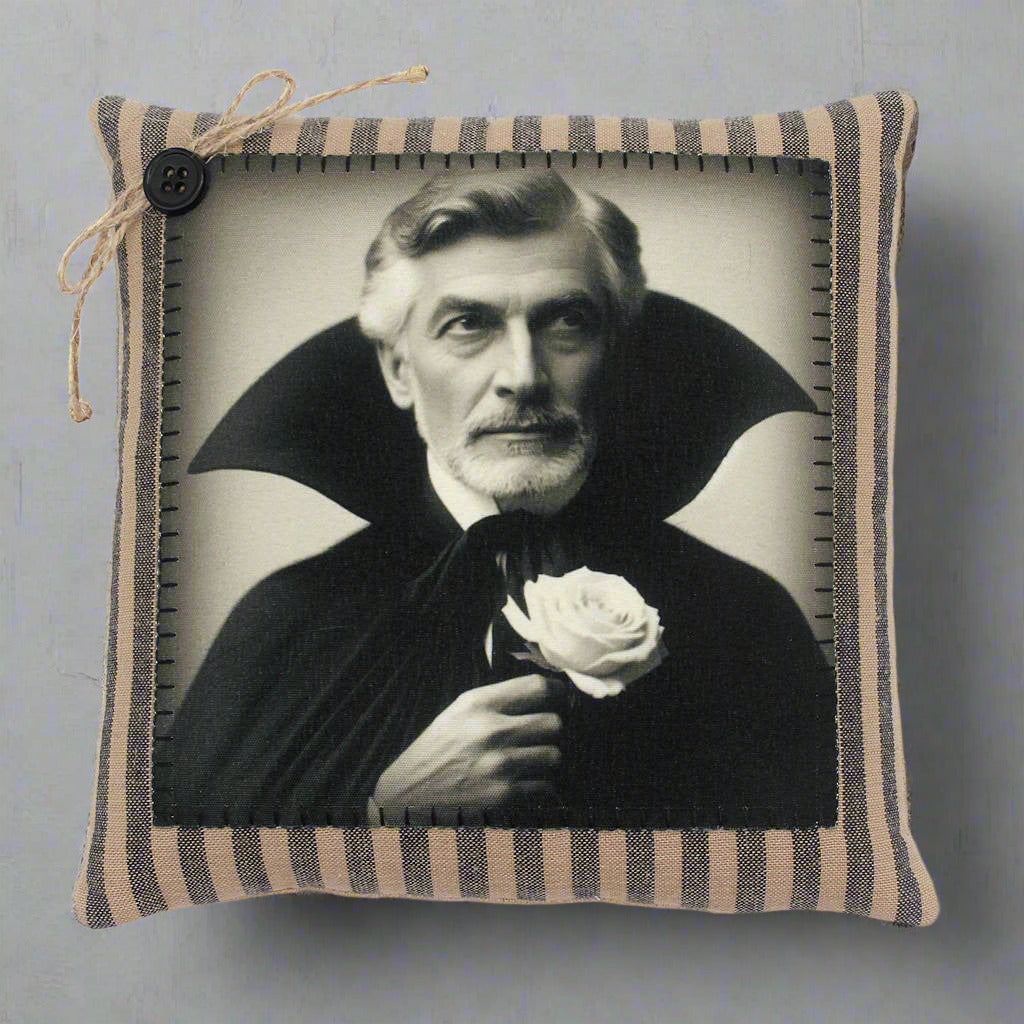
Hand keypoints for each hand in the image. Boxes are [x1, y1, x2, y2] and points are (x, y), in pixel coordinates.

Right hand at [372, 674, 563, 824]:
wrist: (410, 793)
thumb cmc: (439, 748)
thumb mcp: (460, 710)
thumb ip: (498, 699)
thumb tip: (544, 692)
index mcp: (479, 703)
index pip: (537, 687)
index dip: (557, 691)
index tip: (559, 697)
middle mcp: (491, 730)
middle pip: (553, 722)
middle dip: (552, 729)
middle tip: (544, 734)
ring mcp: (499, 764)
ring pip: (554, 755)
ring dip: (548, 758)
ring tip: (535, 759)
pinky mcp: (504, 794)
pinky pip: (545, 785)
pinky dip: (541, 785)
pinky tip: (527, 781)